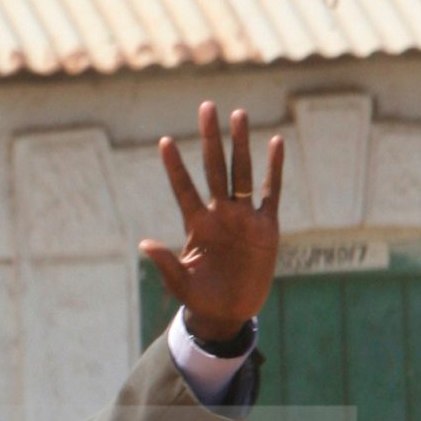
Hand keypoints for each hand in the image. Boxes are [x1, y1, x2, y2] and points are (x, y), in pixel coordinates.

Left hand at [142, 102, 282, 338]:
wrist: (229, 313)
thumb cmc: (201, 299)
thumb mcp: (181, 283)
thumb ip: (166, 263)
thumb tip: (145, 243)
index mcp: (197, 225)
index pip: (184, 189)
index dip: (175, 167)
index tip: (164, 142)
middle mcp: (220, 214)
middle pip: (215, 168)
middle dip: (210, 139)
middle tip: (206, 107)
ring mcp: (243, 217)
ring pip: (242, 172)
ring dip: (240, 144)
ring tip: (238, 114)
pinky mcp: (266, 226)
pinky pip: (271, 191)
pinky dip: (274, 169)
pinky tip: (275, 142)